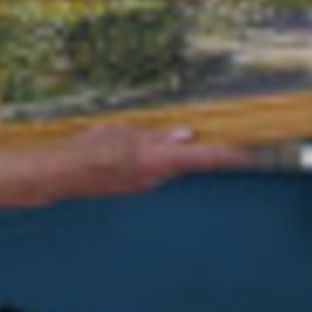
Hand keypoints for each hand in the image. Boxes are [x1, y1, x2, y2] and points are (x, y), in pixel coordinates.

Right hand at [56, 122, 252, 198]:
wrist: (59, 174)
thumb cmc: (88, 151)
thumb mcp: (124, 132)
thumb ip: (156, 136)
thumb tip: (183, 135)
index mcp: (158, 161)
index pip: (205, 158)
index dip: (231, 156)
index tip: (252, 155)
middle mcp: (155, 177)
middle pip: (187, 161)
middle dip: (197, 146)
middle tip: (209, 129)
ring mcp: (142, 182)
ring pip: (166, 162)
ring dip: (169, 148)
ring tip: (156, 129)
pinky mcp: (130, 183)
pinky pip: (149, 165)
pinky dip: (151, 153)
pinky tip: (132, 141)